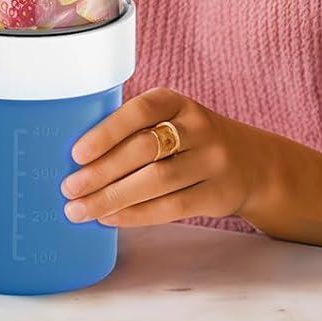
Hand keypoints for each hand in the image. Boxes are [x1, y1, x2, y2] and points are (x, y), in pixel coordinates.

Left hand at [60, 87, 275, 228]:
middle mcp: (198, 127)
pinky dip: (137, 215)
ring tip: (81, 209)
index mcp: (176, 102)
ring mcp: (212, 161)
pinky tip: (111, 218)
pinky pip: (171, 208)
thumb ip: (135, 130)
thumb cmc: (191, 140)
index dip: (106, 132)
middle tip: (69, 189)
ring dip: (113, 198)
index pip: (139, 111)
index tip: (76, 153)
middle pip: (143, 150)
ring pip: (156, 182)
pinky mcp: (218, 194)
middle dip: (101, 172)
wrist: (253, 163)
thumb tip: (78, 159)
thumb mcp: (171, 119)